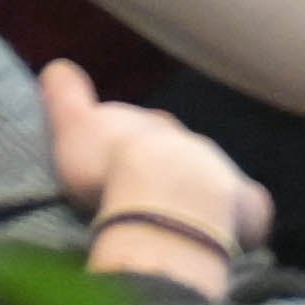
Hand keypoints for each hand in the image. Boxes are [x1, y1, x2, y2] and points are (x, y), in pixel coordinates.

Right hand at [33, 69, 260, 300]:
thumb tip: (57, 67)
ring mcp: (221, 171)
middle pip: (179, 152)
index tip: (119, 160)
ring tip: (178, 221)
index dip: (130, 144)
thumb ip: (66, 96)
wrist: (162, 192)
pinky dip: (241, 221)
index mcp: (151, 125)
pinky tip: (230, 238)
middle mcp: (190, 142)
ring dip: (199, 195)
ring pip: (212, 178)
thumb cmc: (109, 162)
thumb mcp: (73, 125)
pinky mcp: (245, 205)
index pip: (142, 128)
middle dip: (167, 167)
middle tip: (145, 195)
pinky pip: (247, 211)